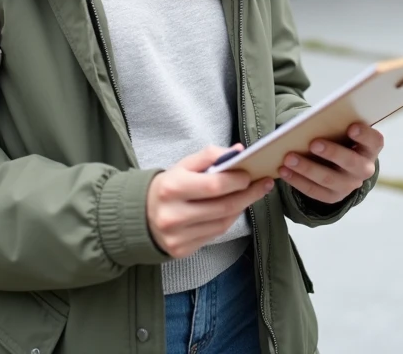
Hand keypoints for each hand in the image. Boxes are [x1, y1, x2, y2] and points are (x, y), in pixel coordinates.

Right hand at [146, 145, 273, 258]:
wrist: (139, 216)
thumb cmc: (168, 187)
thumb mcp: (182, 165)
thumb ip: (209, 155)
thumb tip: (238, 151)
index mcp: (172, 188)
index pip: (214, 185)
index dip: (237, 180)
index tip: (251, 174)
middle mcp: (173, 215)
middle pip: (223, 206)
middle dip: (248, 195)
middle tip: (263, 185)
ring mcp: (177, 236)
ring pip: (222, 223)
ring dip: (240, 208)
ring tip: (250, 195)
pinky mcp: (181, 250)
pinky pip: (214, 235)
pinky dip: (227, 221)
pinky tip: (233, 210)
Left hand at [279, 123, 382, 204]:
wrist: (340, 164)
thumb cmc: (339, 138)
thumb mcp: (343, 131)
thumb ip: (336, 125)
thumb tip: (313, 121)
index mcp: (370, 148)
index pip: (374, 141)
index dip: (364, 135)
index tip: (351, 127)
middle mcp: (364, 169)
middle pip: (351, 162)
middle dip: (332, 153)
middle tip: (313, 143)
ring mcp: (349, 185)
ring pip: (328, 179)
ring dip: (307, 168)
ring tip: (289, 157)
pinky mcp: (333, 197)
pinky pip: (314, 191)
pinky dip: (297, 180)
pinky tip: (283, 171)